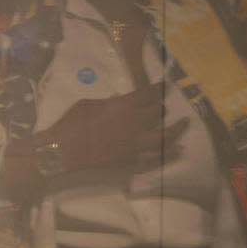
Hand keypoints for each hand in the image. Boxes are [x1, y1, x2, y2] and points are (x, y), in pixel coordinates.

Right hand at [45, 84, 186, 172]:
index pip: (147, 94)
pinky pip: (157, 157)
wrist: (62, 152)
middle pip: (158, 113)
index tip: (163, 87)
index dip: (157, 89)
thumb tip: (120, 101)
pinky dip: (169, 153)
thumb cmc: (69, 125)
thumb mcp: (87, 105)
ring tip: (184, 124)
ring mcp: (136, 144)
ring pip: (165, 136)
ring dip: (177, 129)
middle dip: (163, 108)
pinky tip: (178, 149)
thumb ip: (108, 102)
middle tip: (165, 106)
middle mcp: (135, 123)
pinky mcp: (133, 161)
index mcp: (123, 106)